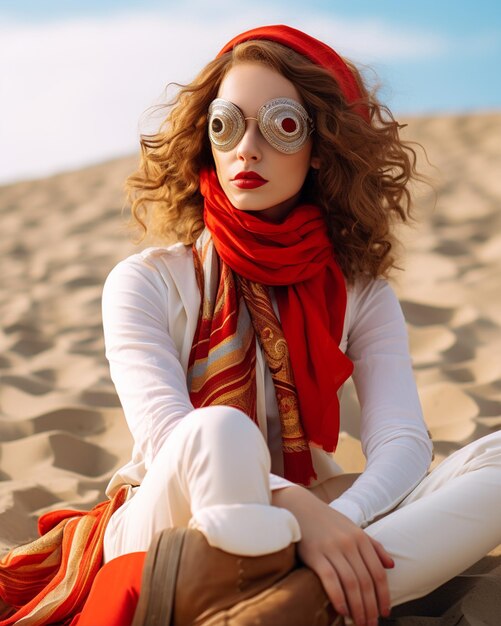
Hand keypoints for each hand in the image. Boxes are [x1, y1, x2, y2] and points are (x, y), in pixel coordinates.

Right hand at [272, 486, 392, 625]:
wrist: (299, 507)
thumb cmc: (327, 520)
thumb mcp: (352, 528)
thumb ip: (373, 546)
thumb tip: (391, 565)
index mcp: (360, 538)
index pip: (378, 573)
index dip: (383, 595)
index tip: (384, 612)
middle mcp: (349, 543)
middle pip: (366, 581)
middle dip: (371, 607)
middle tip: (371, 624)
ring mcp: (332, 548)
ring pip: (351, 583)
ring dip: (357, 608)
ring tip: (359, 623)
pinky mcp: (315, 554)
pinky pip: (330, 579)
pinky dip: (338, 597)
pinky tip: (342, 611)